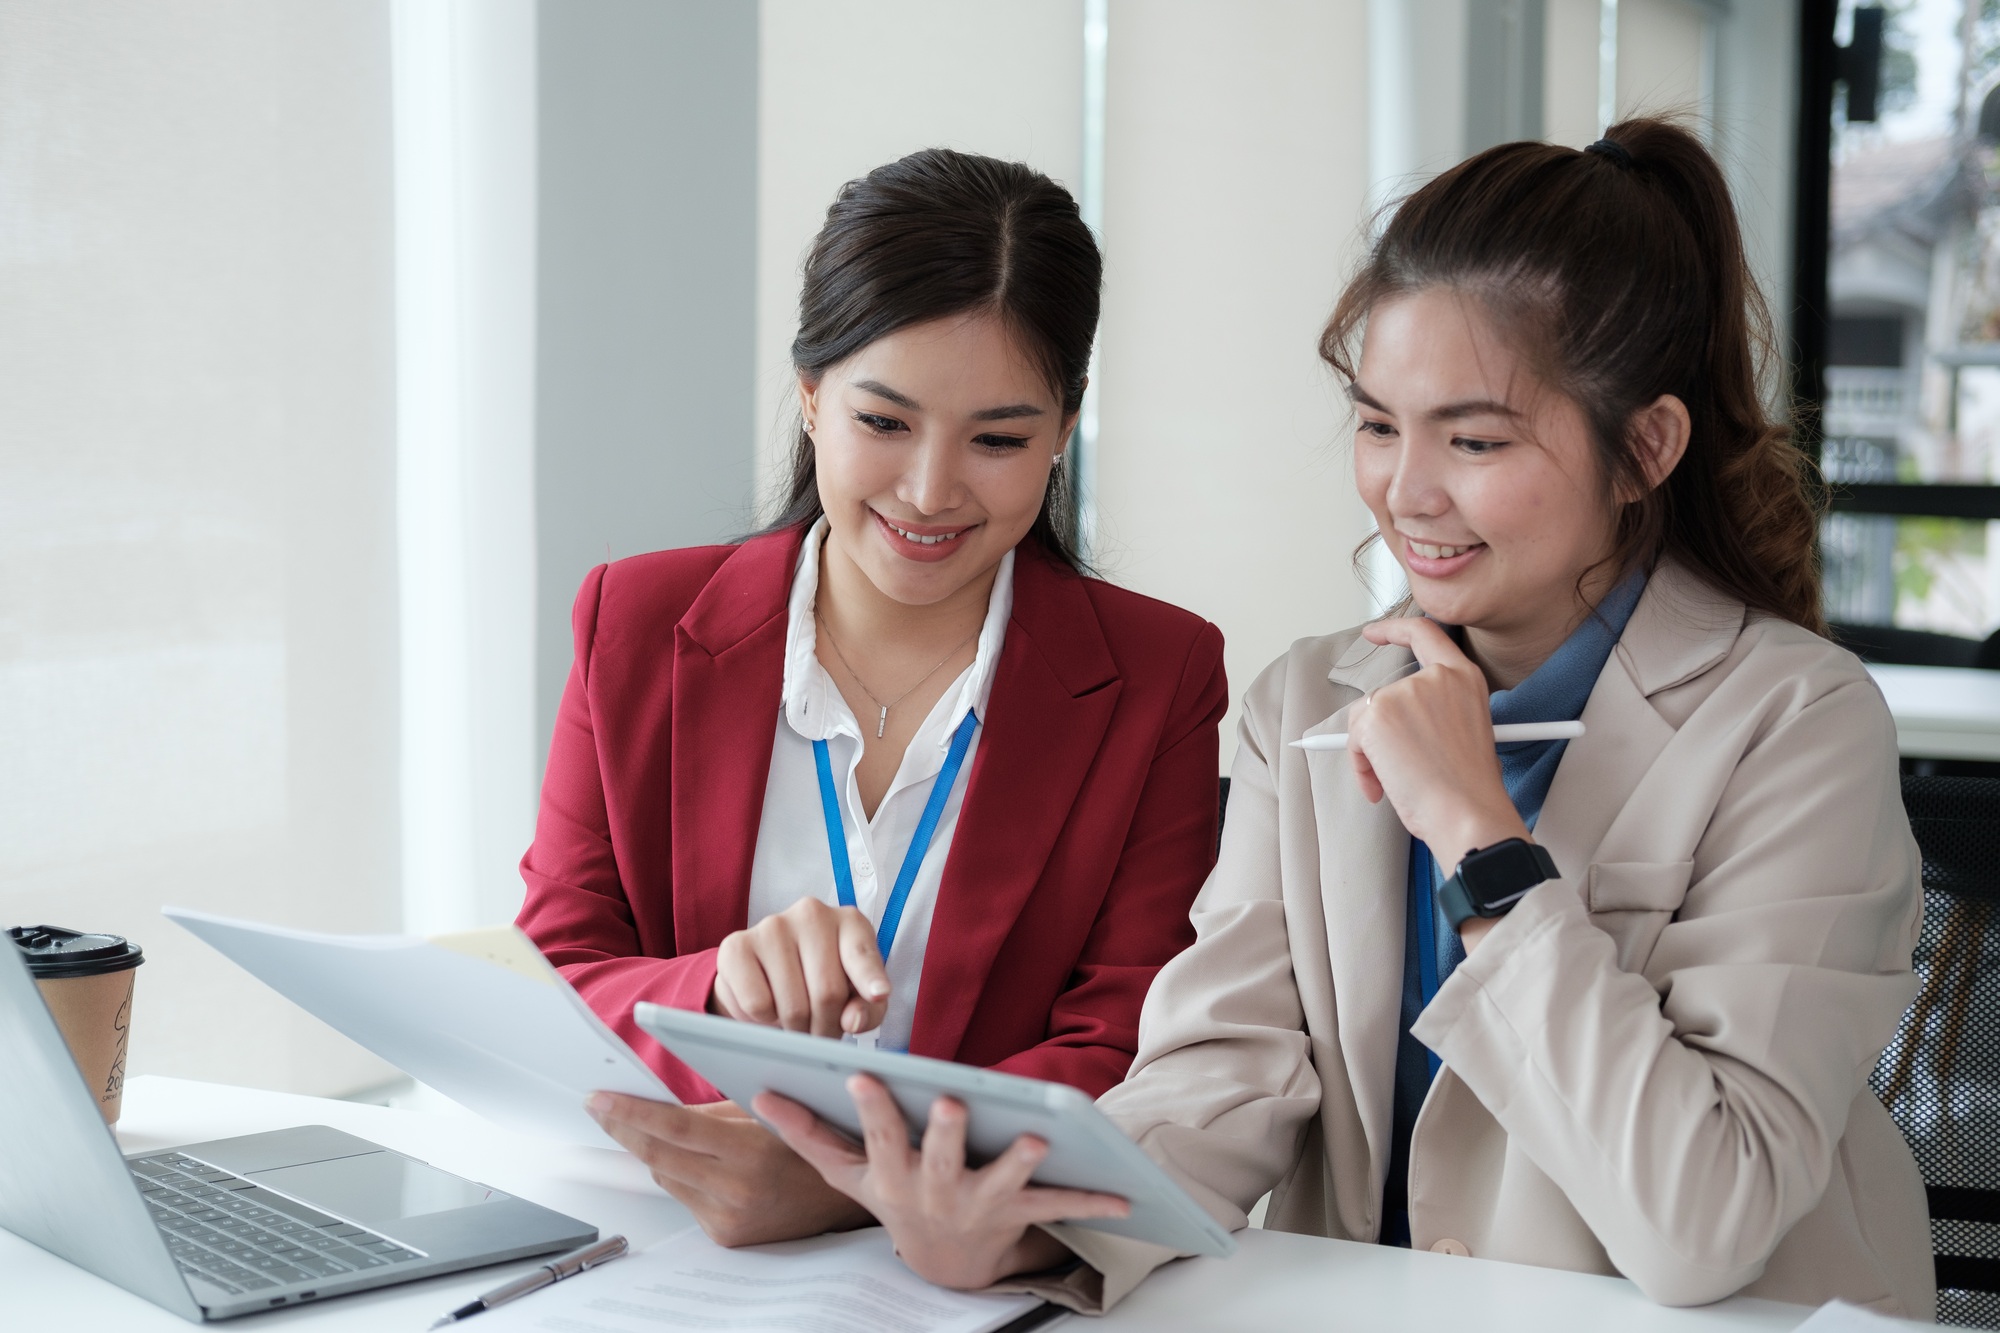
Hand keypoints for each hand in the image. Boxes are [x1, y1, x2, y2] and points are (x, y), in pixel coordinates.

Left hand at [586, 1091, 870, 1245]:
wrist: (841, 1201)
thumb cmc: (809, 1145)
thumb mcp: (767, 1112)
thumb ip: (713, 1112)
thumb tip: (659, 1107)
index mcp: (750, 1153)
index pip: (675, 1129)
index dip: (631, 1113)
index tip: (599, 1100)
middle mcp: (736, 1191)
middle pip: (658, 1156)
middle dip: (624, 1129)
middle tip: (601, 1107)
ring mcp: (727, 1218)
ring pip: (667, 1177)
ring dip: (658, 1152)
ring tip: (671, 1133)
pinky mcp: (724, 1236)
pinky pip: (685, 1199)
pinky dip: (684, 1177)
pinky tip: (704, 1167)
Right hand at [712, 897, 889, 1036]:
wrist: (766, 973)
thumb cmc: (823, 980)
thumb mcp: (856, 995)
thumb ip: (867, 1010)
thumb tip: (852, 1021)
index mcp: (850, 922)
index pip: (862, 954)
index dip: (870, 979)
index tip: (879, 994)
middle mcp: (812, 914)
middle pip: (827, 993)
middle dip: (826, 1027)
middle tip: (820, 1031)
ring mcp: (772, 925)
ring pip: (792, 1004)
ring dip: (797, 1028)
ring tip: (797, 1020)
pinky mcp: (737, 945)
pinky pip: (757, 1003)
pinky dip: (764, 1019)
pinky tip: (768, 1002)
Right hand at [758, 1075, 1126, 1289]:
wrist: (942, 1262)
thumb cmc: (894, 1195)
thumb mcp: (846, 1174)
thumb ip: (807, 1132)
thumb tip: (760, 1091)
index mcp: (891, 1175)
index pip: (877, 1137)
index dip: (872, 1109)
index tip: (865, 1074)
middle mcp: (934, 1192)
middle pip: (940, 1159)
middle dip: (946, 1134)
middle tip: (953, 1103)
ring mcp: (979, 1204)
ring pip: (1002, 1183)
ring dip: (1019, 1164)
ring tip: (1034, 1140)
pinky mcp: (1020, 1214)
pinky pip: (1058, 1207)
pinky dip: (1092, 1202)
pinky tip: (1124, 1197)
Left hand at [1347, 618, 1530, 891]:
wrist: (1468, 815)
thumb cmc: (1470, 789)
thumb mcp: (1466, 733)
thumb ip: (1436, 714)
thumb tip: (1397, 727)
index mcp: (1463, 678)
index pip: (1425, 634)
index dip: (1394, 630)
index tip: (1374, 632)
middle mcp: (1434, 678)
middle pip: (1384, 695)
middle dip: (1380, 734)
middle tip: (1399, 768)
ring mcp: (1403, 693)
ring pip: (1365, 719)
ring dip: (1371, 755)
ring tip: (1398, 782)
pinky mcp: (1377, 713)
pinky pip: (1351, 739)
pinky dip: (1360, 766)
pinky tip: (1384, 785)